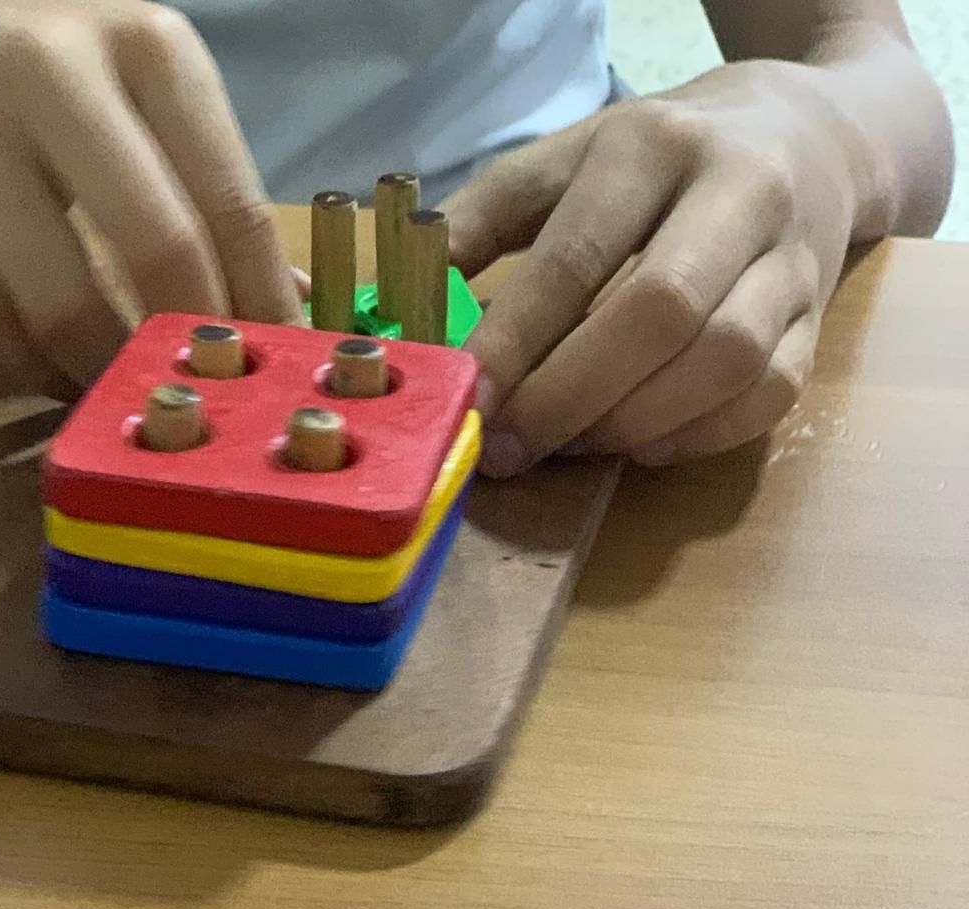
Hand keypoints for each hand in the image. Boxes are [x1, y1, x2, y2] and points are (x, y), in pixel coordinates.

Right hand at [0, 0, 302, 393]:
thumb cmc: (52, 49)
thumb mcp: (144, 79)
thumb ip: (209, 183)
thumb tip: (283, 306)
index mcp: (148, 47)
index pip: (233, 206)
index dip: (265, 309)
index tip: (283, 371)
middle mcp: (56, 74)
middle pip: (159, 253)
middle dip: (189, 344)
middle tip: (206, 395)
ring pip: (60, 305)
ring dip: (107, 372)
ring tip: (127, 390)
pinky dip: (34, 367)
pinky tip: (62, 371)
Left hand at [446, 63, 862, 472]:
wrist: (808, 136)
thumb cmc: (660, 162)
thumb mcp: (569, 158)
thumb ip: (488, 218)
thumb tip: (413, 304)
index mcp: (656, 144)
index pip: (578, 256)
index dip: (517, 341)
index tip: (468, 402)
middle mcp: (739, 193)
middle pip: (659, 312)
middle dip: (570, 396)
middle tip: (509, 447)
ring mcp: (792, 262)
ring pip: (724, 362)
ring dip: (632, 424)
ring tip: (570, 445)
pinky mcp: (819, 323)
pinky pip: (767, 398)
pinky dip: (695, 437)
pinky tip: (641, 444)